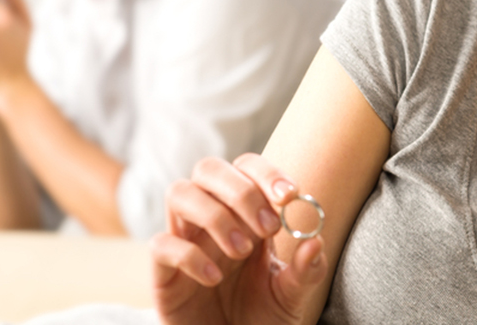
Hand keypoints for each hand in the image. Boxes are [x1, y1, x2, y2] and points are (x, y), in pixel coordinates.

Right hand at [151, 154, 327, 324]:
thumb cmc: (261, 317)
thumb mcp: (292, 296)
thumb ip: (306, 270)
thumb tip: (315, 241)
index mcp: (244, 215)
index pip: (246, 168)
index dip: (265, 173)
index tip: (288, 195)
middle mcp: (211, 220)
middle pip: (208, 168)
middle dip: (240, 190)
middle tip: (267, 228)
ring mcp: (184, 242)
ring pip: (179, 192)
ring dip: (214, 214)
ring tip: (240, 251)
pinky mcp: (163, 273)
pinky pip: (161, 244)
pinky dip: (189, 255)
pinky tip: (213, 278)